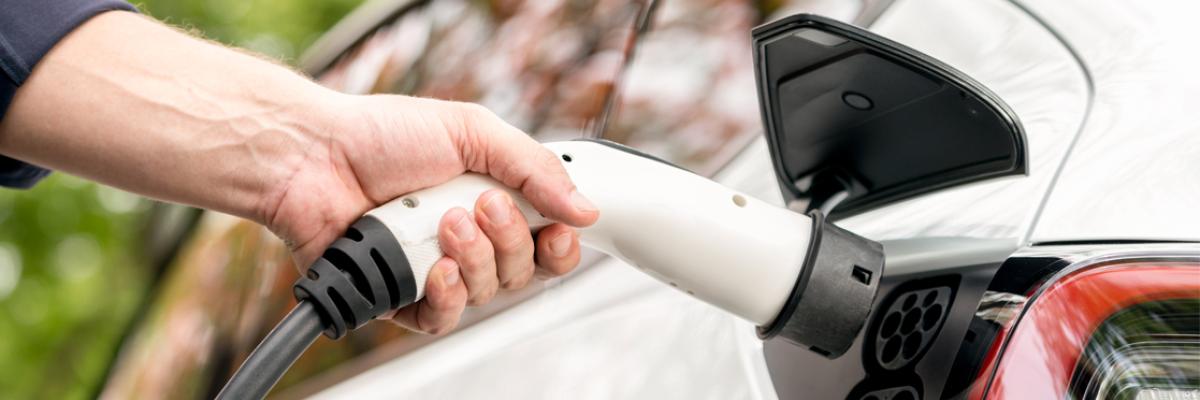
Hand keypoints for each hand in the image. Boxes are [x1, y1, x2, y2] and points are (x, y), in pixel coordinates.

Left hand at [261, 94, 598, 333]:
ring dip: (474, 258)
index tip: (560, 228)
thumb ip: (534, 168)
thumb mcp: (472, 131)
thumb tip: (586, 208)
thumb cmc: (380, 135)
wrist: (312, 157)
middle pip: (524, 271)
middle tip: (481, 203)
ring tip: (443, 221)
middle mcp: (470, 240)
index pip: (547, 240)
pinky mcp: (401, 297)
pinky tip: (436, 269)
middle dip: (510, 239)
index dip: (561, 243)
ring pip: (488, 294)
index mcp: (493, 200)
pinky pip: (442, 318)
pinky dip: (447, 296)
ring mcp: (436, 270)